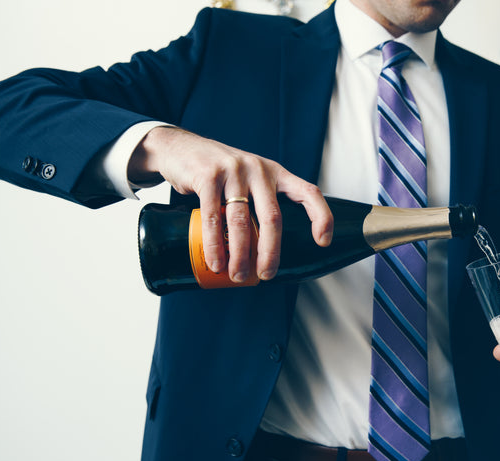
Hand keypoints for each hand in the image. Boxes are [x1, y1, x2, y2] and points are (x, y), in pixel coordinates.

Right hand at [129, 126, 332, 281]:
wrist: (177, 147)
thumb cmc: (218, 172)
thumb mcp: (248, 178)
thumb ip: (260, 201)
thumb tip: (267, 247)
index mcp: (275, 172)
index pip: (308, 192)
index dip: (321, 217)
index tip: (323, 242)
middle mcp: (258, 170)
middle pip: (272, 218)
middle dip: (270, 252)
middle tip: (265, 274)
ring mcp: (233, 171)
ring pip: (241, 222)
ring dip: (239, 254)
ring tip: (236, 275)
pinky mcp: (208, 176)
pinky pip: (213, 217)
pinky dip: (214, 244)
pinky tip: (216, 261)